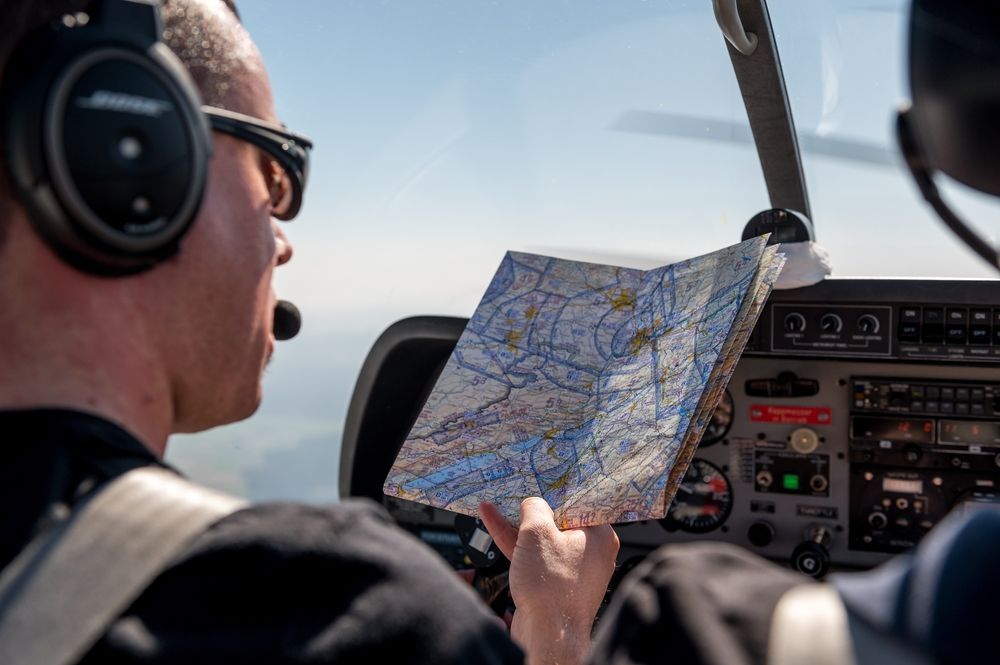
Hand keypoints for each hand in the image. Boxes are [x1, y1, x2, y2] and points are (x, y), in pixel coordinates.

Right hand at [480, 498, 618, 664]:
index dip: (555, 491)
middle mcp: (591, 553)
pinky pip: (536, 557)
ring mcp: (573, 571)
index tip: (539, 481)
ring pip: (543, 540)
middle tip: (515, 493)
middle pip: (558, 521)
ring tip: (494, 507)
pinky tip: (495, 526)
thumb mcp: (537, 532)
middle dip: (531, 510)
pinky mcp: (555, 585)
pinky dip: (517, 544)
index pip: (578, 503)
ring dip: (518, 526)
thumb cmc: (552, 588)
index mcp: (599, 536)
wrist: (548, 635)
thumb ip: (534, 508)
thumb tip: (532, 504)